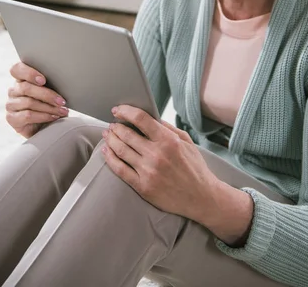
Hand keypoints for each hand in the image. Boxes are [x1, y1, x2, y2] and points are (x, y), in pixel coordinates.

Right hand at [6, 62, 68, 138]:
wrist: (46, 125)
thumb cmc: (50, 104)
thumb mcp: (51, 91)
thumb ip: (50, 83)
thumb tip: (63, 78)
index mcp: (21, 78)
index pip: (17, 69)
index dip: (29, 73)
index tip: (43, 80)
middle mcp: (13, 90)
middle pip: (26, 88)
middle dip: (47, 94)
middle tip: (61, 101)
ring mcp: (11, 104)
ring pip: (29, 102)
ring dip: (49, 107)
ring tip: (62, 110)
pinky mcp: (11, 118)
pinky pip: (28, 115)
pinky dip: (44, 116)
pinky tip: (54, 117)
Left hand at [102, 105, 217, 219]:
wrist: (201, 197)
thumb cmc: (194, 168)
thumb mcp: (186, 142)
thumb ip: (168, 128)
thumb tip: (150, 117)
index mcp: (168, 140)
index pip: (141, 119)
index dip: (126, 111)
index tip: (118, 110)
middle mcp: (157, 154)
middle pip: (127, 134)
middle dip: (116, 126)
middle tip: (111, 124)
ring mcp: (149, 171)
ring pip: (121, 150)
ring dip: (111, 139)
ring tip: (108, 135)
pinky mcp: (143, 186)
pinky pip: (120, 170)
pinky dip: (110, 158)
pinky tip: (106, 151)